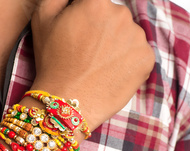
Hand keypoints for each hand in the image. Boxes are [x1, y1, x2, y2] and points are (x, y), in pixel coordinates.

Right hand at [30, 0, 154, 130]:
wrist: (68, 102)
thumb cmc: (53, 62)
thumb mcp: (43, 18)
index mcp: (97, 1)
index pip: (96, 2)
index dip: (85, 15)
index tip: (81, 31)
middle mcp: (121, 14)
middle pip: (113, 16)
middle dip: (102, 28)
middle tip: (87, 51)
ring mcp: (137, 37)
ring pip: (127, 34)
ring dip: (116, 44)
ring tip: (98, 64)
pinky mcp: (146, 59)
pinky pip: (138, 53)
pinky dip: (128, 61)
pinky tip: (111, 72)